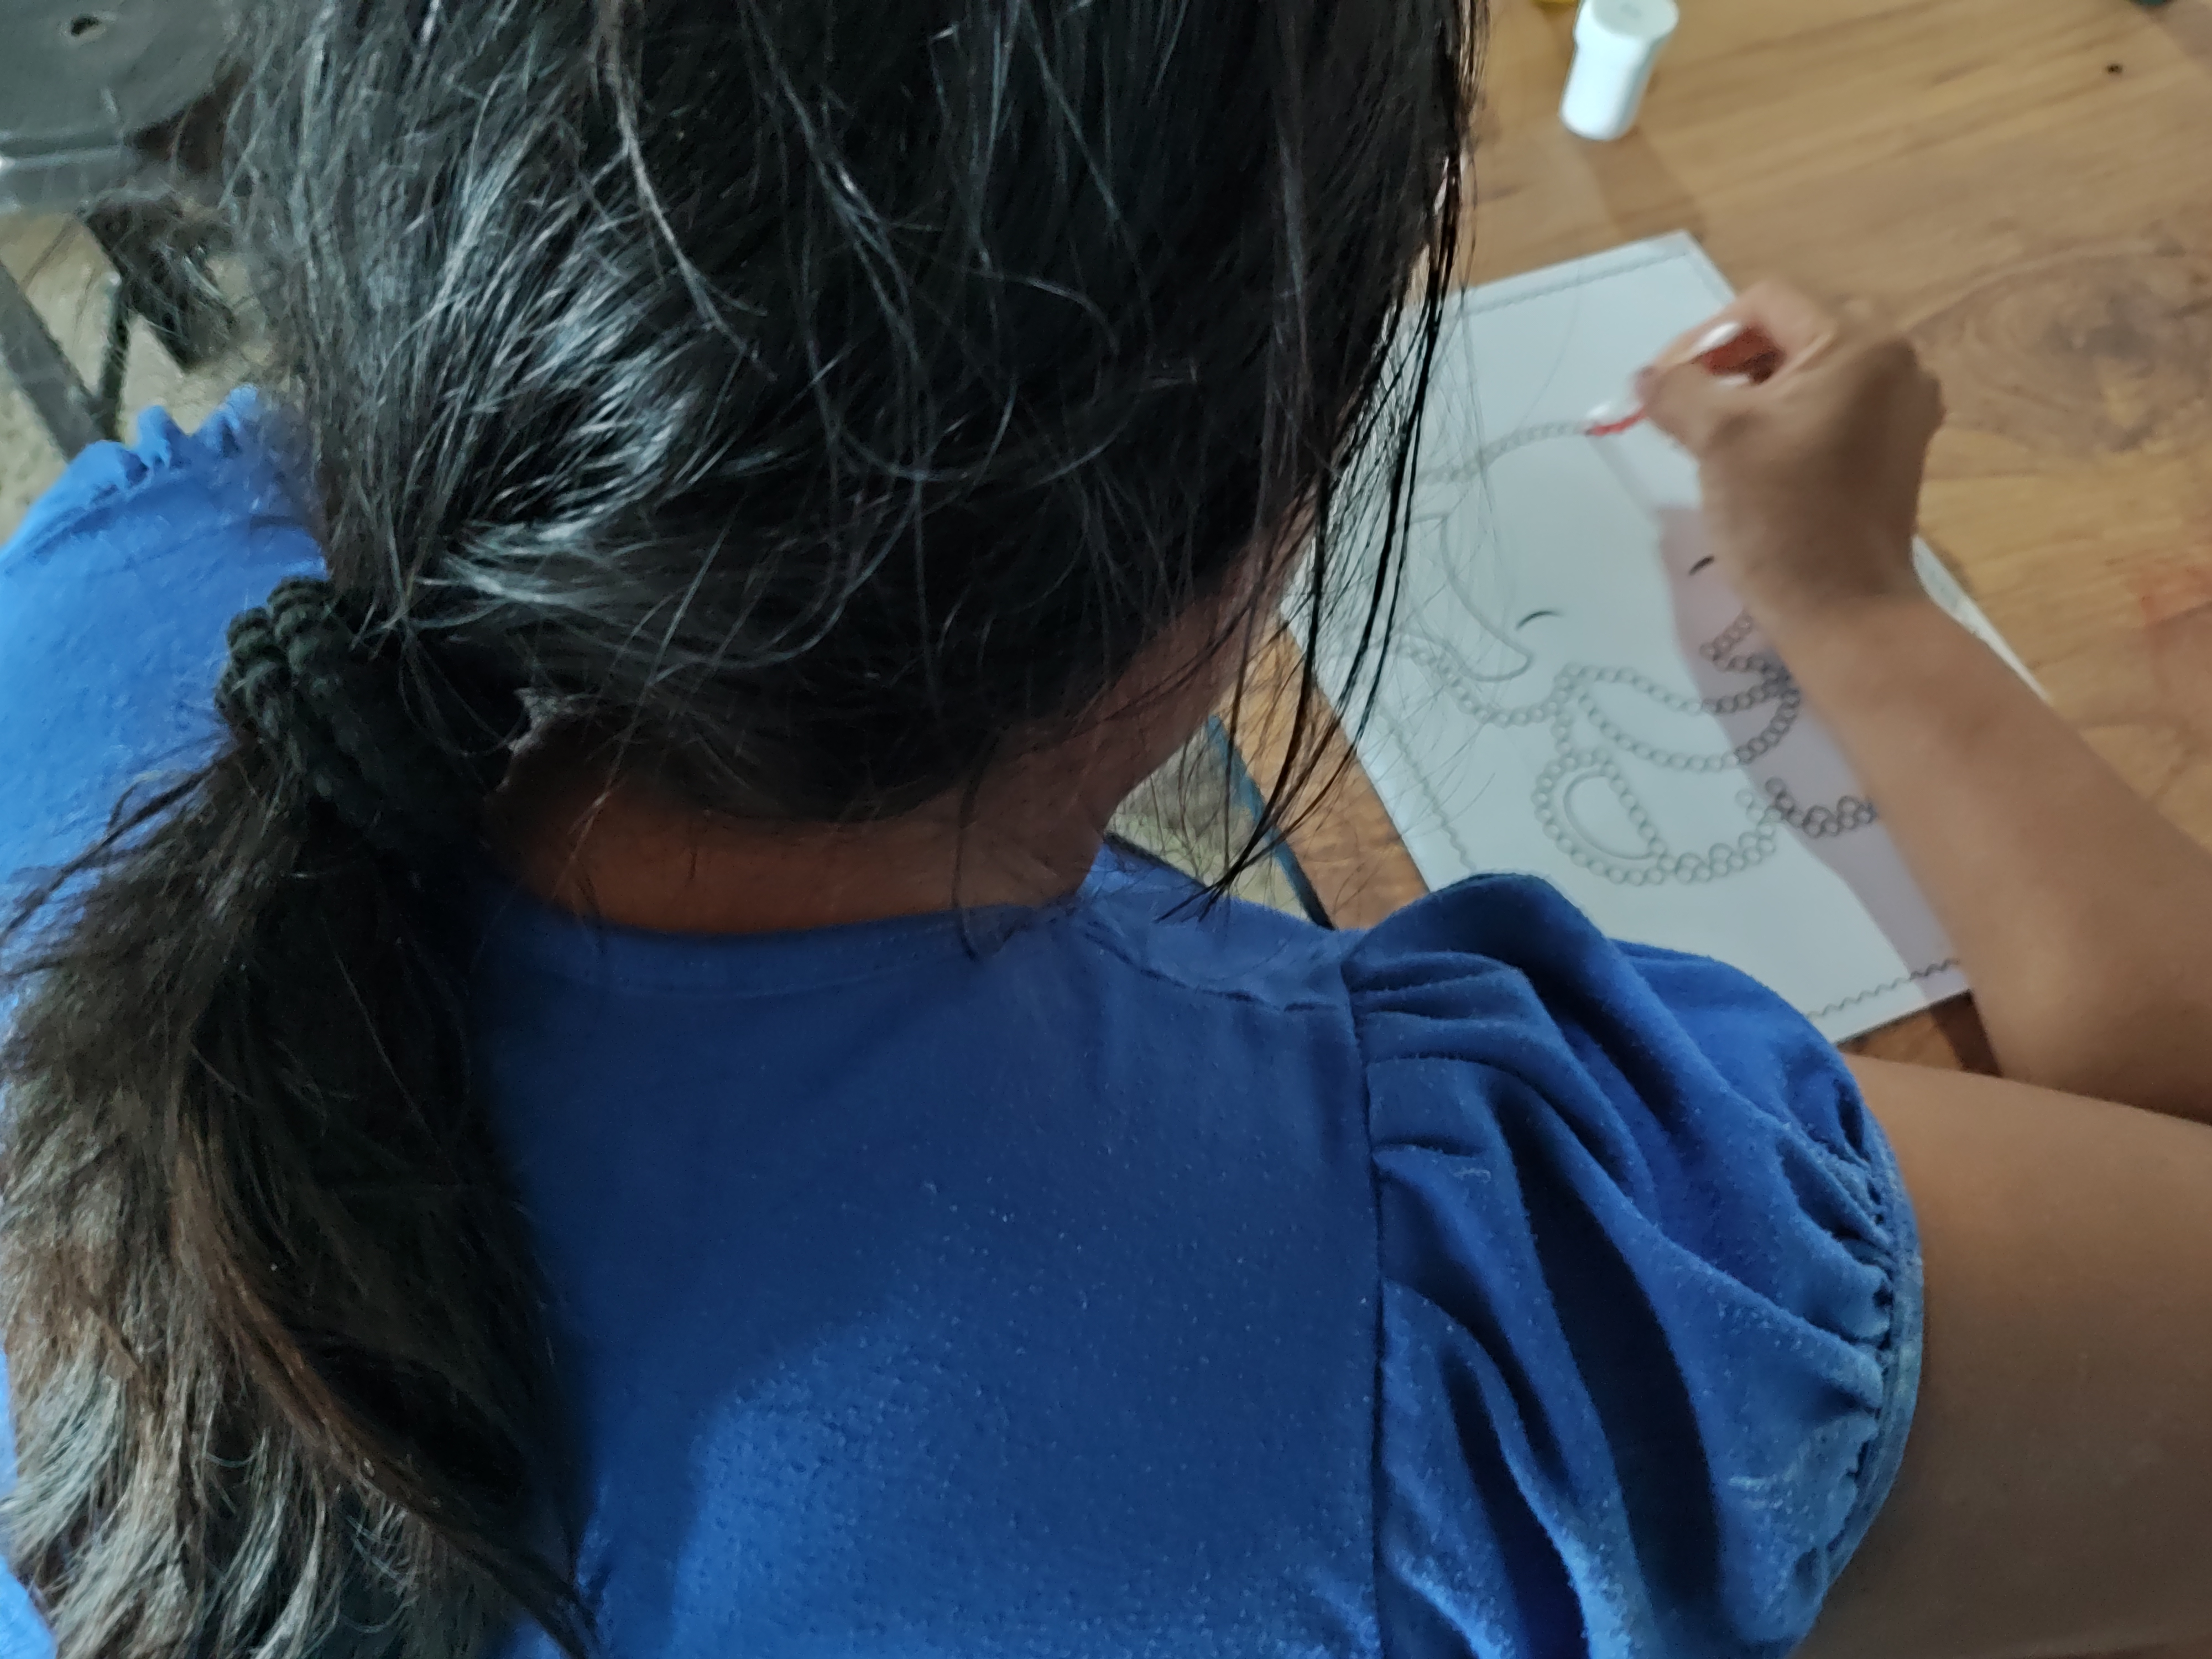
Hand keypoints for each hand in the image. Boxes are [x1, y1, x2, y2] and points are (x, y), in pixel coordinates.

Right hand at [1637, 280, 1944, 646]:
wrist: (1842, 608)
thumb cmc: (1782, 516)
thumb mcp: (1717, 440)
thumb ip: (1677, 390)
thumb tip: (1648, 377)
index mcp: (1860, 343)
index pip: (1766, 303)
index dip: (1704, 337)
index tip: (1664, 386)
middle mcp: (1895, 361)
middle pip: (1793, 331)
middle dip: (1730, 362)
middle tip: (1685, 405)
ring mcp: (1903, 405)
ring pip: (1812, 369)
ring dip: (1756, 390)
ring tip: (1711, 433)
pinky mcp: (1897, 445)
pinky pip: (1834, 405)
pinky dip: (1790, 416)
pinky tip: (1756, 454)